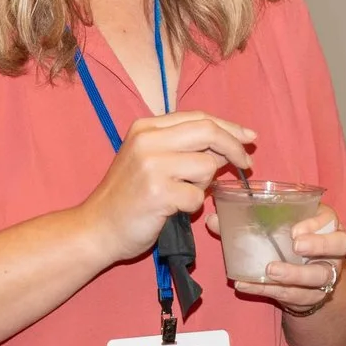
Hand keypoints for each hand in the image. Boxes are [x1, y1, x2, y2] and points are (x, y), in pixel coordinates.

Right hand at [79, 111, 254, 261]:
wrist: (97, 228)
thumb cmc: (128, 196)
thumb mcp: (150, 160)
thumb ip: (184, 148)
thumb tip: (228, 145)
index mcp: (146, 127)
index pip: (199, 117)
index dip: (229, 127)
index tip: (248, 138)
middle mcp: (148, 140)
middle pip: (208, 132)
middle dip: (234, 147)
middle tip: (247, 164)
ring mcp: (152, 166)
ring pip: (207, 166)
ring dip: (205, 184)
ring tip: (182, 194)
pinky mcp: (158, 193)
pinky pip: (198, 197)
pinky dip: (193, 206)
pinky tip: (173, 209)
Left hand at [205, 198, 345, 313]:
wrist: (302, 280)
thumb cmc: (288, 243)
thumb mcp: (275, 227)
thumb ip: (247, 221)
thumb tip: (213, 218)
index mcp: (326, 225)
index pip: (331, 219)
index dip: (316, 224)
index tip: (294, 230)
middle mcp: (333, 249)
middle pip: (340, 245)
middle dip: (320, 245)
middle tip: (296, 246)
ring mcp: (326, 274)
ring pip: (321, 276)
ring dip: (296, 274)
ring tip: (271, 271)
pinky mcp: (312, 295)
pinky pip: (294, 295)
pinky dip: (268, 291)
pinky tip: (246, 286)